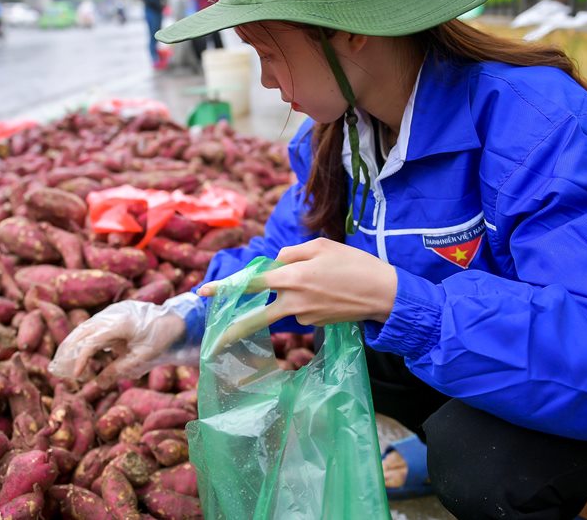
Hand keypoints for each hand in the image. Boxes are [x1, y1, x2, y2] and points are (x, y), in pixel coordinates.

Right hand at [48, 301, 185, 386]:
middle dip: (68, 350)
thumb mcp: (142, 359)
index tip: (75, 375)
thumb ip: (119, 370)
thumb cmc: (161, 339)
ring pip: (83, 328)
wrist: (174, 320)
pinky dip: (82, 340)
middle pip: (81, 331)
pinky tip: (76, 355)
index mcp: (119, 323)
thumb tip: (98, 384)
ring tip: (61, 363)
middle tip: (56, 369)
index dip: (81, 359)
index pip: (92, 341)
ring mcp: (110, 313)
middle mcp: (111, 314)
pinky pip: (91, 328)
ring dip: (72, 344)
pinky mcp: (111, 316)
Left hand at [198, 238, 396, 327]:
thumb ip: (291, 253)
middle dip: (234, 330)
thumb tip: (274, 265)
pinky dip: (308, 300)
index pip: (251, 284)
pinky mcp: (315, 325)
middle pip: (256, 317)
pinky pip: (302, 309)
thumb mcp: (321, 245)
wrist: (383, 293)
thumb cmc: (354, 263)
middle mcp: (294, 300)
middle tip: (215, 340)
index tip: (203, 293)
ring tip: (325, 280)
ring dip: (290, 296)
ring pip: (284, 306)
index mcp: (292, 277)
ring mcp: (305, 316)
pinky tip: (330, 291)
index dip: (226, 288)